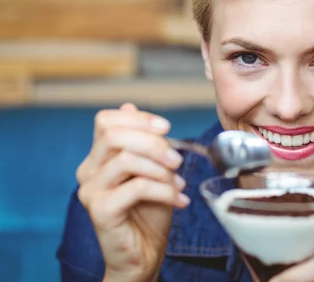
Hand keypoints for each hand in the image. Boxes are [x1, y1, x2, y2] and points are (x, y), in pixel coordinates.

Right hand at [76, 103, 189, 281]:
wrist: (144, 254)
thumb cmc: (149, 212)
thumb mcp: (154, 170)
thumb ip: (144, 142)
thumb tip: (130, 106)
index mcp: (99, 157)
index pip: (106, 121)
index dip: (138, 119)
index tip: (167, 128)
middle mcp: (88, 170)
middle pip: (114, 135)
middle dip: (154, 143)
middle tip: (178, 161)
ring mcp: (90, 190)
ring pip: (126, 159)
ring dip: (161, 170)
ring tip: (179, 184)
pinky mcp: (99, 210)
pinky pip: (136, 187)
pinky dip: (164, 190)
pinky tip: (178, 200)